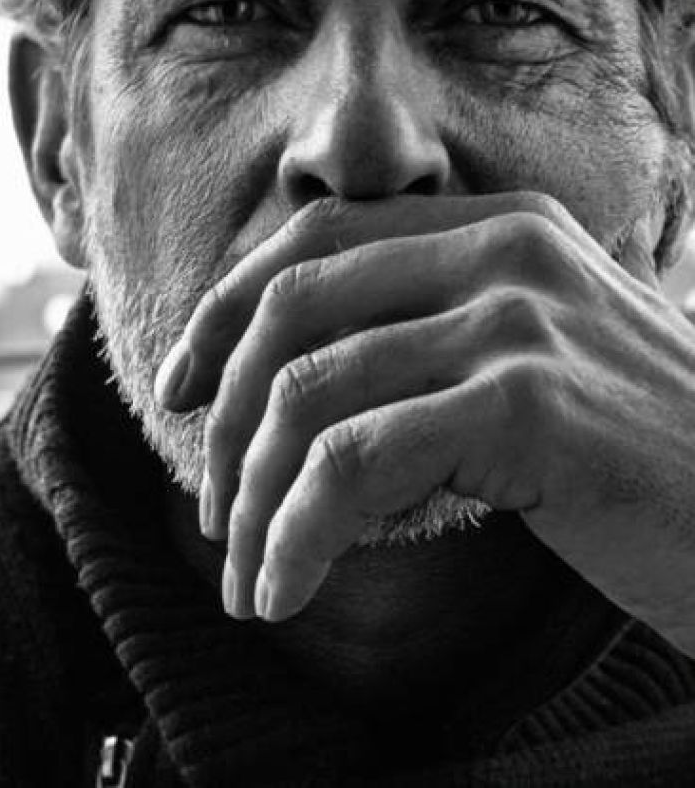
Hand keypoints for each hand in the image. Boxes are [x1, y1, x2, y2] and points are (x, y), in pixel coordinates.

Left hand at [155, 193, 694, 655]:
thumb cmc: (642, 454)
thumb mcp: (532, 365)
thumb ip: (433, 342)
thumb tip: (294, 387)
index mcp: (499, 230)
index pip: (314, 243)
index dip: (222, 311)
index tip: (177, 389)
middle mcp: (506, 252)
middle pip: (289, 311)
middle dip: (221, 414)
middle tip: (210, 508)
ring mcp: (518, 321)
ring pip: (308, 395)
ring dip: (253, 497)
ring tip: (245, 572)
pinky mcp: (528, 406)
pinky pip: (352, 464)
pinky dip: (296, 535)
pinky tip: (284, 590)